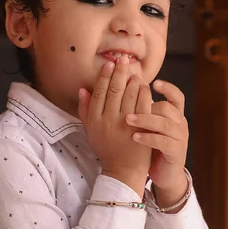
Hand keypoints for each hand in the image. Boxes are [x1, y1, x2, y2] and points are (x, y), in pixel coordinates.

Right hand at [78, 57, 151, 196]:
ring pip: (129, 94)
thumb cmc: (107, 149)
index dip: (105, 76)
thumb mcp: (91, 131)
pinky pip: (143, 103)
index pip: (99, 92)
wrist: (123, 170)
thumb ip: (85, 110)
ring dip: (133, 80)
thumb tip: (82, 89)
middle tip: (124, 59)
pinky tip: (145, 85)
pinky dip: (144, 92)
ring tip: (135, 72)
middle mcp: (107, 120)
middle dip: (119, 72)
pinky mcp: (140, 127)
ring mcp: (124, 124)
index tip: (110, 64)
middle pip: (114, 89)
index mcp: (94, 120)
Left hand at [125, 80, 188, 208]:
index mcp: (175, 115)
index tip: (153, 83)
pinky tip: (135, 137)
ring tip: (127, 119)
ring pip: (165, 124)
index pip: (177, 96)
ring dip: (145, 120)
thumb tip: (125, 89)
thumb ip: (144, 109)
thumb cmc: (154, 146)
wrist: (165, 174)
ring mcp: (180, 138)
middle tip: (128, 100)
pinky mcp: (177, 152)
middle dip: (147, 103)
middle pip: (167, 108)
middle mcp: (180, 124)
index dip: (168, 88)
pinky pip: (163, 142)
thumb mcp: (150, 126)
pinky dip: (148, 138)